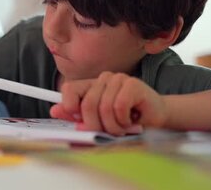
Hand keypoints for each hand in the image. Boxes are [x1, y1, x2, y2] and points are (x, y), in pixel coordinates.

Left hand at [50, 72, 167, 135]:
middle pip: (86, 104)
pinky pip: (118, 106)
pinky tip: (131, 121)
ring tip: (122, 128)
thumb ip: (77, 117)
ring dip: (113, 126)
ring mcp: (118, 79)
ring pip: (103, 108)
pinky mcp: (132, 84)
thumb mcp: (99, 122)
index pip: (69, 89)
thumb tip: (55, 111)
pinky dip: (124, 121)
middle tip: (108, 132)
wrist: (156, 119)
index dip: (69, 107)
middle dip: (96, 126)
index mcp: (92, 86)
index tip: (77, 121)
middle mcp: (103, 79)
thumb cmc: (127, 121)